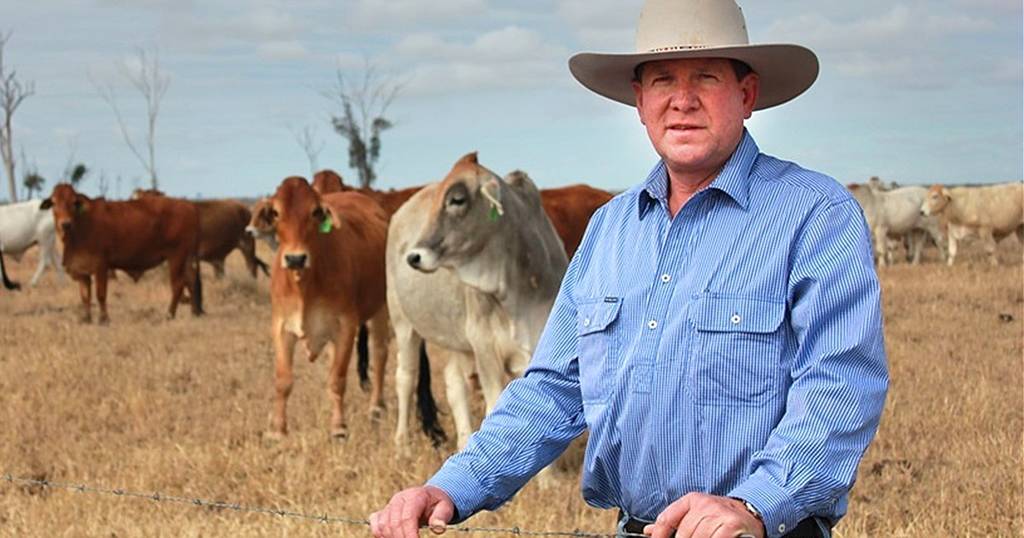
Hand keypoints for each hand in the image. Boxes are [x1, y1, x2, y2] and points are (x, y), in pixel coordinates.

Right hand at [369, 485, 454, 537]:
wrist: (429, 497)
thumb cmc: (437, 504)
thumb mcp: (445, 508)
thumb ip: (441, 517)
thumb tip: (437, 527)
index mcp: (415, 496)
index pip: (407, 517)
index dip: (409, 534)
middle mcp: (399, 499)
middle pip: (394, 523)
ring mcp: (390, 505)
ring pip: (383, 524)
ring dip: (391, 537)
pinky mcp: (384, 511)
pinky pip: (376, 523)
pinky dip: (380, 534)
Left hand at [642, 493, 764, 537]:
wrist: (751, 513)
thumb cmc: (721, 515)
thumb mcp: (696, 513)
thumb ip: (674, 521)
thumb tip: (649, 531)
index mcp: (692, 500)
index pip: (667, 518)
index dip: (659, 534)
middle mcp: (705, 504)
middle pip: (683, 533)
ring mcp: (719, 514)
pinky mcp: (731, 525)